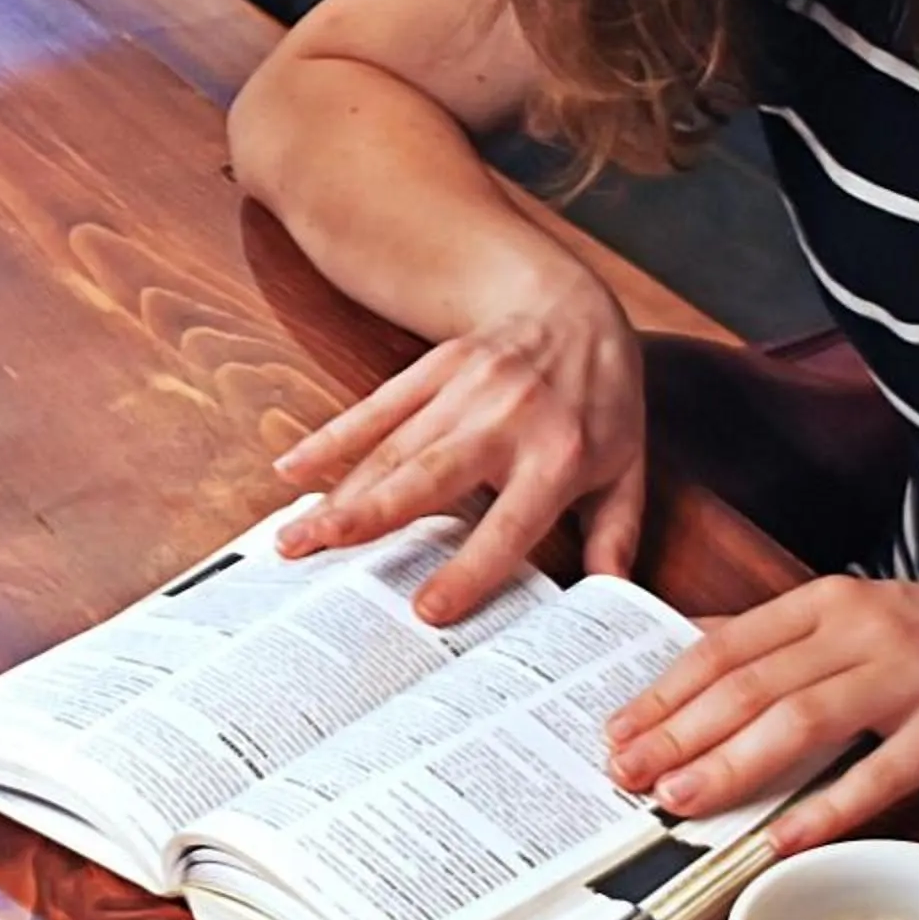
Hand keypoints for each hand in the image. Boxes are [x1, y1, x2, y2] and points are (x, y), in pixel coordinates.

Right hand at [270, 287, 644, 623]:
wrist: (577, 310)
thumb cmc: (600, 403)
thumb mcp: (625, 469)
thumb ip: (615, 536)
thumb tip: (609, 600)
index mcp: (559, 456)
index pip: (510, 524)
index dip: (470, 568)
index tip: (426, 609)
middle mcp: (507, 421)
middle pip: (429, 475)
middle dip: (369, 517)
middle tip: (316, 554)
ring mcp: (466, 389)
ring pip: (393, 447)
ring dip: (339, 492)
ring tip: (295, 535)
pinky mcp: (435, 367)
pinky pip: (377, 406)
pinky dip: (333, 438)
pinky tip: (293, 468)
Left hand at [604, 577, 918, 848]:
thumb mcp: (862, 615)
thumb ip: (779, 635)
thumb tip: (690, 648)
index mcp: (830, 600)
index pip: (724, 646)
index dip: (663, 691)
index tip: (616, 730)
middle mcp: (864, 629)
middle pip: (750, 684)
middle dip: (677, 733)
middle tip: (626, 775)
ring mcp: (914, 675)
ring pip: (802, 721)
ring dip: (732, 765)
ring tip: (681, 802)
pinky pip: (882, 774)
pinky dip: (827, 809)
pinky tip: (781, 840)